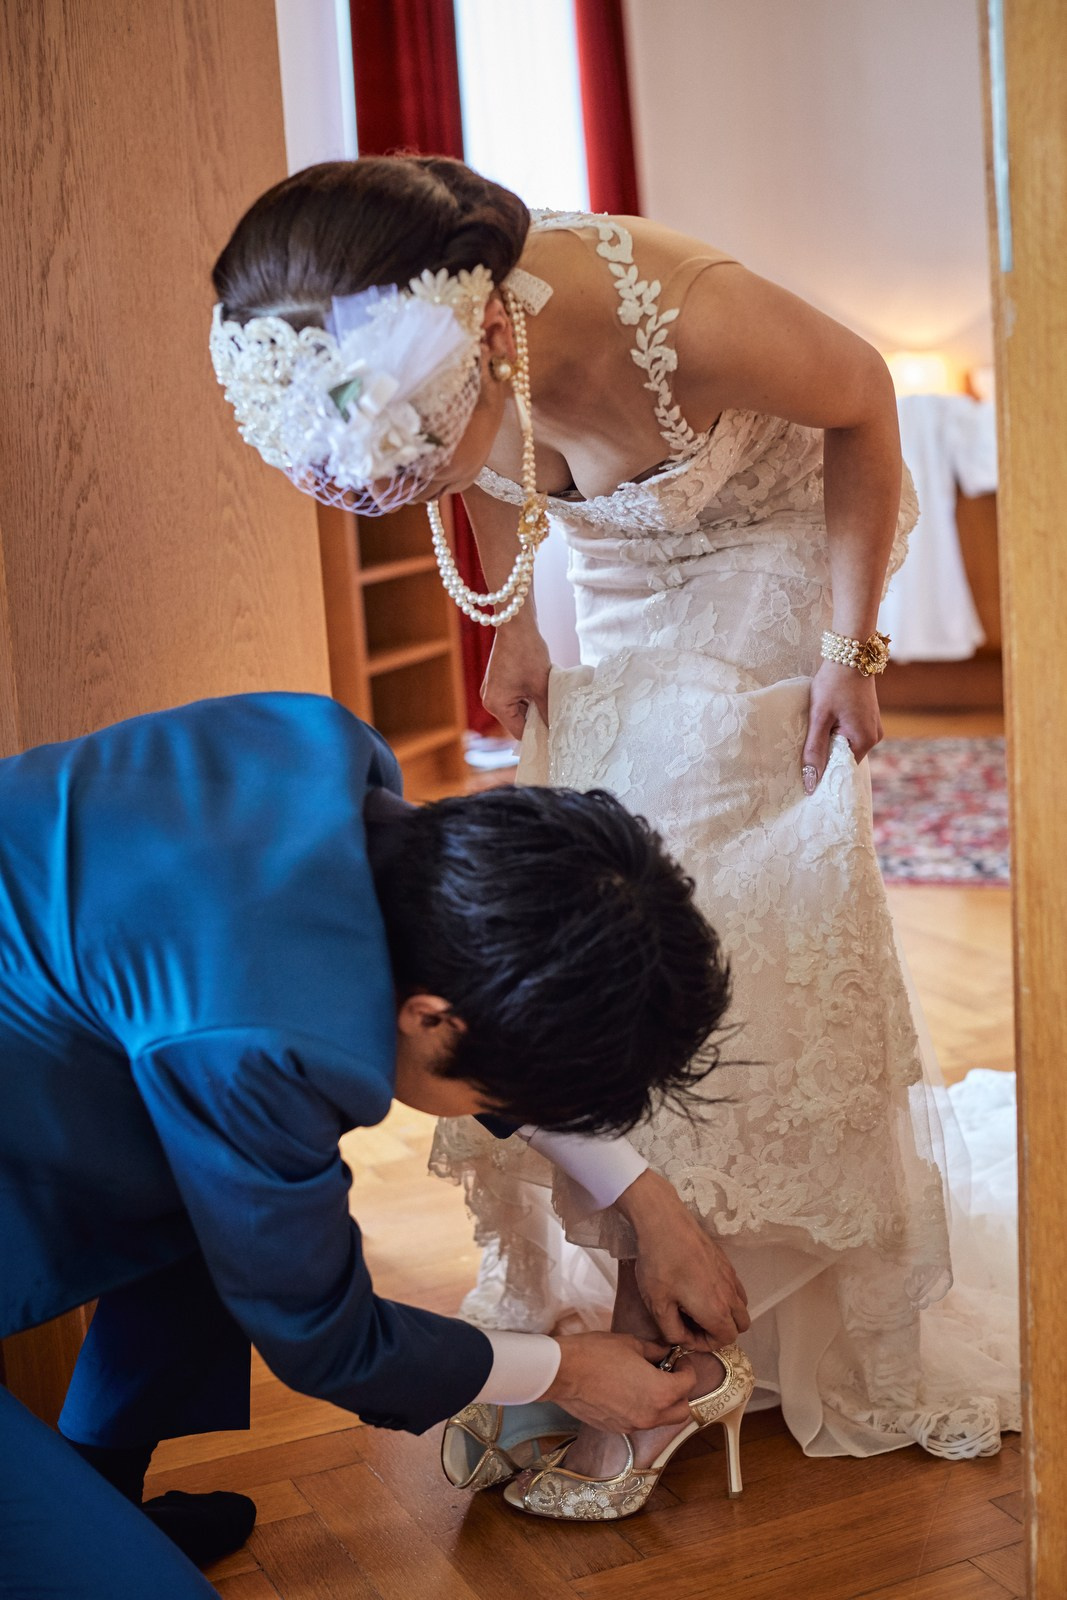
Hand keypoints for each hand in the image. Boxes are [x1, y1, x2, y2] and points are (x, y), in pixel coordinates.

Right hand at [481, 620, 550, 739]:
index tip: (556, 736)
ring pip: (517, 709)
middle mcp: (489, 701)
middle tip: (557, 718)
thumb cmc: (527, 653)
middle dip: (536, 719)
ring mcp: (492, 690)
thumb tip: (556, 728)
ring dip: (533, 706)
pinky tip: (541, 690)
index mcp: (497, 705)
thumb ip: (547, 710)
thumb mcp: (541, 686)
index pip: (519, 732)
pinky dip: (527, 696)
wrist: (516, 624)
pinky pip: (513, 697)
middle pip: (517, 721)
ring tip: (550, 700)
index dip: (539, 735)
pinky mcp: (497, 681)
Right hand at [542, 1332, 694, 1431]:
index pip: (689, 1384)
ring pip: (661, 1419)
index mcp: (660, 1392)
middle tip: (670, 1374)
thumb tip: (665, 1352)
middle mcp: (651, 1415)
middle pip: (682, 1411)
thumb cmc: (596, 1354)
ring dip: (662, 1403)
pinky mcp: (617, 1429)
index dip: (687, 1369)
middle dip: (681, 1393)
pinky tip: (627, 1391)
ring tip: (647, 1382)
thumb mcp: (631, 1344)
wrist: (563, 1373)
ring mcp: (633, 1426)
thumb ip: (655, 1351)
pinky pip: (639, 1422)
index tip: (679, 1360)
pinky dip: (642, 1410)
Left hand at [617, 1169, 749, 1346]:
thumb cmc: (659, 1264)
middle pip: (739, 1326)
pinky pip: (736, 1288)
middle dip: (719, 1331)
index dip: (704, 1344)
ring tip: (696, 1307)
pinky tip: (700, 1287)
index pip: (725, 1341)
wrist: (664, 1223)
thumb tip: (682, 1340)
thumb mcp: (657, 1305)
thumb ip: (672, 1332)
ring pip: (741, 1306)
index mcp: (715, 1310)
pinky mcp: (726, 1262)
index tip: (684, 1334)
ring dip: (725, 1314)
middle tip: (693, 1324)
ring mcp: (731, 1276)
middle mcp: (730, 1295)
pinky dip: (726, 1296)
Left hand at [802, 659, 882, 792]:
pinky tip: (824, 724)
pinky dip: (836, 733)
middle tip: (804, 751)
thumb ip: (814, 750)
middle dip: (826, 756)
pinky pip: (850, 734)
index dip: (824, 772)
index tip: (806, 774)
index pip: (842, 769)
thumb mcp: (819, 718)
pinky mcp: (868, 718)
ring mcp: (872, 727)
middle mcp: (874, 737)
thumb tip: (811, 782)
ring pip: (846, 745)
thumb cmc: (833, 684)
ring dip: (830, 742)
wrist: (850, 654)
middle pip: (844, 758)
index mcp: (864, 741)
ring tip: (813, 734)